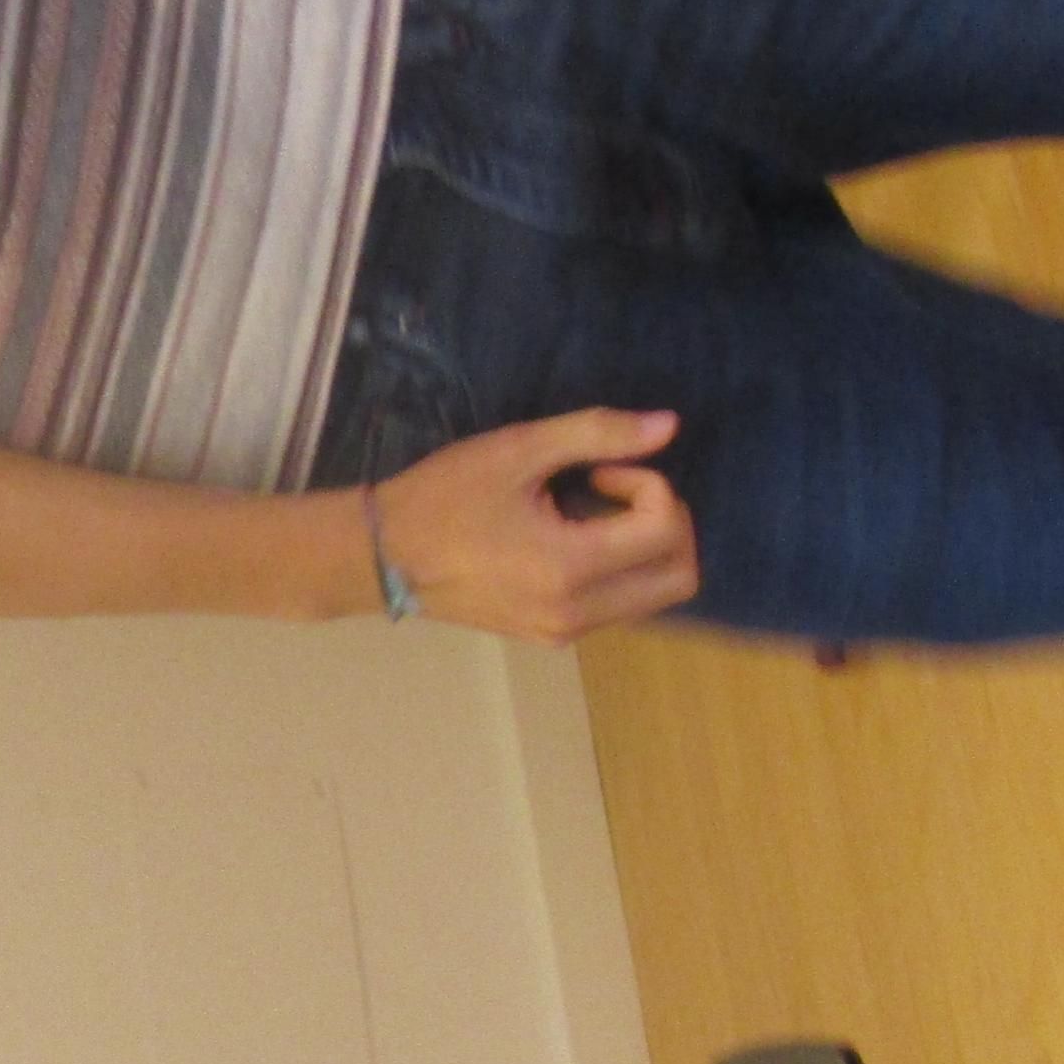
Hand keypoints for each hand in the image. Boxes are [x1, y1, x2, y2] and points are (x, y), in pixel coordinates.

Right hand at [369, 407, 695, 642]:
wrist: (383, 558)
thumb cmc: (444, 497)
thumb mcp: (518, 450)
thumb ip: (597, 433)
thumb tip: (669, 425)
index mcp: (570, 567)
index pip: (666, 530)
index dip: (651, 485)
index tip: (600, 470)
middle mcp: (577, 614)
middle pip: (680, 578)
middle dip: (669, 524)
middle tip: (618, 493)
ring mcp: (565, 633)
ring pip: (654, 596)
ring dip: (643, 548)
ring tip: (588, 515)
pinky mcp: (552, 637)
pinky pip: (620, 607)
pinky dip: (619, 569)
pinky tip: (572, 539)